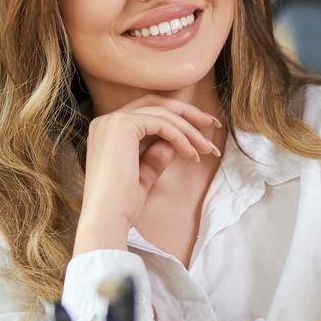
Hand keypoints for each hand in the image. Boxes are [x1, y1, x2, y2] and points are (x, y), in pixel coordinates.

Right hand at [74, 95, 222, 254]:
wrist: (107, 217)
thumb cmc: (122, 204)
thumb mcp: (143, 175)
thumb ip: (154, 157)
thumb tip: (171, 144)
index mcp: (108, 130)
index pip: (148, 111)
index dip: (177, 117)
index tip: (202, 131)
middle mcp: (106, 120)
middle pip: (156, 102)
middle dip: (188, 112)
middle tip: (213, 124)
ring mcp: (112, 121)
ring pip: (163, 112)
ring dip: (190, 130)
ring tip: (207, 149)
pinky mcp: (122, 126)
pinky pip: (163, 123)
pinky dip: (182, 137)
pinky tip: (192, 154)